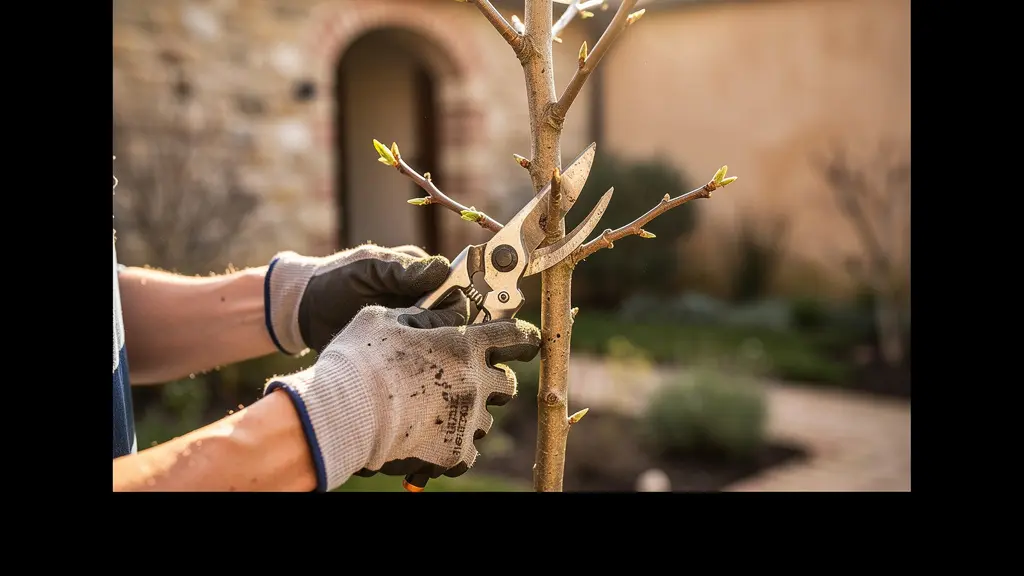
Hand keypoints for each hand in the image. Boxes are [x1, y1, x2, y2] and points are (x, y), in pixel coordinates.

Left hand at [265, 244, 468, 354]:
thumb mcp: (367, 268)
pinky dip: (415, 355)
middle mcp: (422, 297)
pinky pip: (420, 351)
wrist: (305, 310)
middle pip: (452, 316)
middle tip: (412, 333)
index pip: (455, 288)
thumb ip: (402, 270)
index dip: (451, 303)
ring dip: (427, 342)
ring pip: (439, 337)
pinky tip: (401, 357)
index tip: (433, 315)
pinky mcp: (401, 343)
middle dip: (439, 327)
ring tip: (403, 345)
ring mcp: (412, 322)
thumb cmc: (335, 280)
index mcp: (419, 273)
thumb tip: (443, 270)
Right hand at [265, 305, 541, 491]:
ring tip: (441, 412)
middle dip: (494, 380)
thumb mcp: (387, 318)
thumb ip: (424, 315)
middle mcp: (475, 382)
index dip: (524, 337)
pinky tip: (436, 439)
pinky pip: (469, 452)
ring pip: (487, 420)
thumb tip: (446, 313)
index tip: (528, 341)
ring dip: (471, 414)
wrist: (344, 413)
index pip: (514, 336)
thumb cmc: (359, 359)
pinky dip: (456, 447)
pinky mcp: (454, 452)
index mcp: (464, 344)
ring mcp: (467, 419)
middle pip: (507, 384)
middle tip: (471, 380)